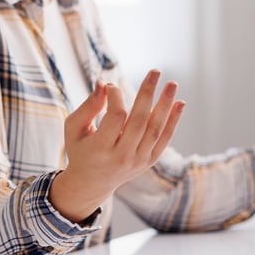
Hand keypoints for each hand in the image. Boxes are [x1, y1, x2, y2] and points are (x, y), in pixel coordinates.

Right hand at [48, 70, 184, 222]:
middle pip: (139, 121)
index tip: (111, 86)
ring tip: (172, 84)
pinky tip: (180, 103)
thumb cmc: (81, 148)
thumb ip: (88, 105)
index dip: (116, 96)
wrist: (91, 183)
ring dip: (165, 105)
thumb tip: (103, 82)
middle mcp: (122, 157)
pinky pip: (164, 139)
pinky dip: (173, 121)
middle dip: (148, 93)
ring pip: (155, 129)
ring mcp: (138, 161)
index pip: (116, 116)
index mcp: (100, 149)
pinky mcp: (149, 162)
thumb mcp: (74, 128)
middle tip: (155, 71)